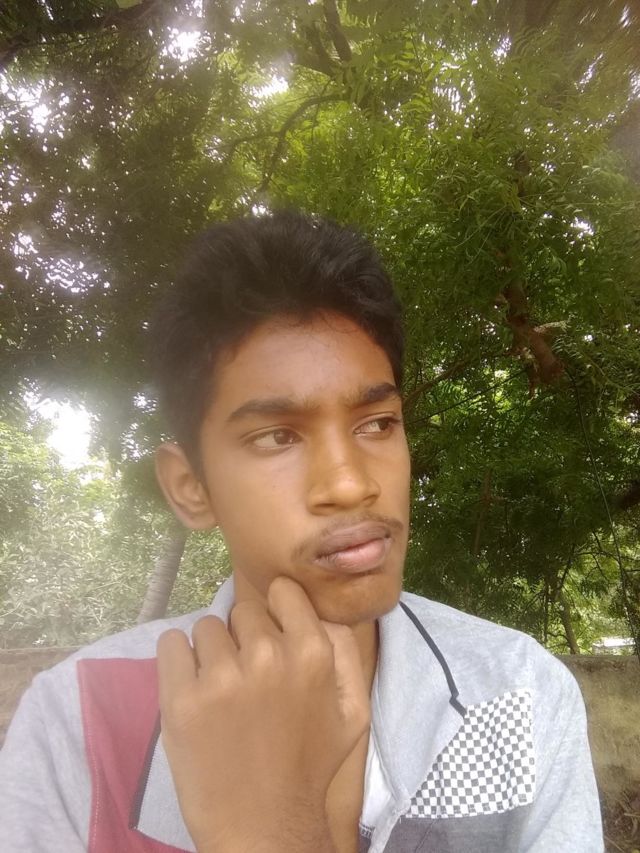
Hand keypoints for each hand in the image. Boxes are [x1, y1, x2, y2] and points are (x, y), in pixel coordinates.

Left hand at [156, 576, 370, 852]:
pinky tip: (191, 689)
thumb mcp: (353, 712)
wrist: (265, 828)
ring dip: (211, 652)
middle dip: (244, 637)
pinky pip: (170, 645)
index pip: (282, 592)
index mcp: (312, 654)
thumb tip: (320, 608)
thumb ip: (344, 651)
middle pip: (242, 610)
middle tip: (247, 676)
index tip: (271, 637)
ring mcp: (221, 677)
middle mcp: (267, 656)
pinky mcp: (180, 699)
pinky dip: (177, 661)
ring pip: (205, 628)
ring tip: (219, 691)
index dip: (276, 612)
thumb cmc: (311, 767)